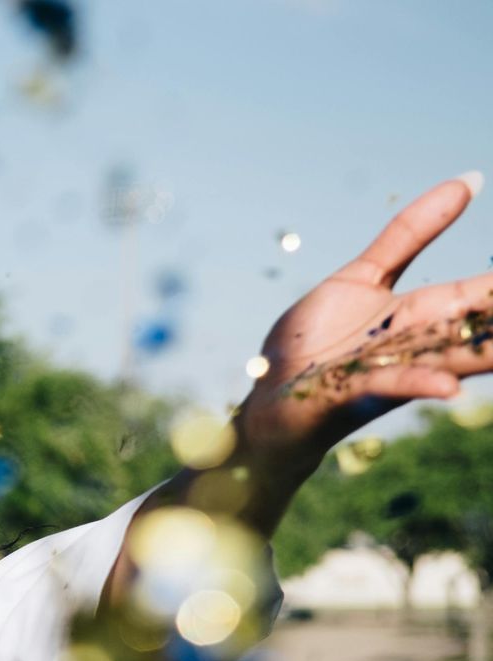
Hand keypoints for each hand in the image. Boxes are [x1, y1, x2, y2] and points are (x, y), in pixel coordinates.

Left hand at [238, 171, 490, 476]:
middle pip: (479, 329)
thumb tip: (469, 180)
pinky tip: (449, 388)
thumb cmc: (316, 340)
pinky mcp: (355, 392)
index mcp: (425, 314)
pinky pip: (392, 388)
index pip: (484, 293)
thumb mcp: (362, 276)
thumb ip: (409, 234)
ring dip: (488, 356)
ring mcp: (391, 370)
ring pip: (452, 361)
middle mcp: (419, 345)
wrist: (271, 397)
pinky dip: (420, 385)